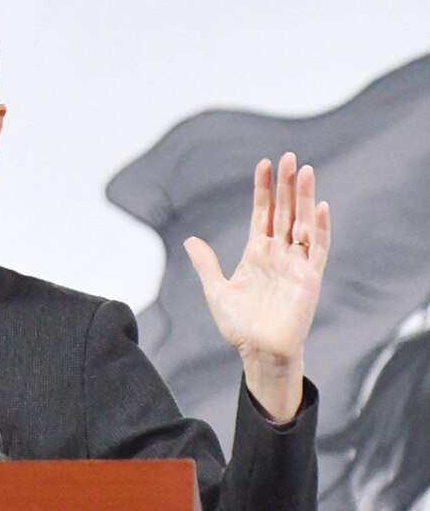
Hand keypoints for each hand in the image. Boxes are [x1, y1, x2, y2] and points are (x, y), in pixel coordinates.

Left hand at [184, 152, 329, 420]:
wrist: (258, 352)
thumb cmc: (239, 326)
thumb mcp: (216, 290)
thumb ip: (207, 264)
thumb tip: (190, 240)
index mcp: (256, 254)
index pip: (262, 214)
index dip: (263, 190)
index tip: (263, 165)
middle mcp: (278, 255)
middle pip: (284, 213)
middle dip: (285, 186)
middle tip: (287, 157)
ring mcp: (295, 265)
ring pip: (302, 224)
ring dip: (304, 198)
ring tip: (304, 171)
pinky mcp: (309, 279)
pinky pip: (317, 249)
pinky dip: (319, 229)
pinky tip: (318, 206)